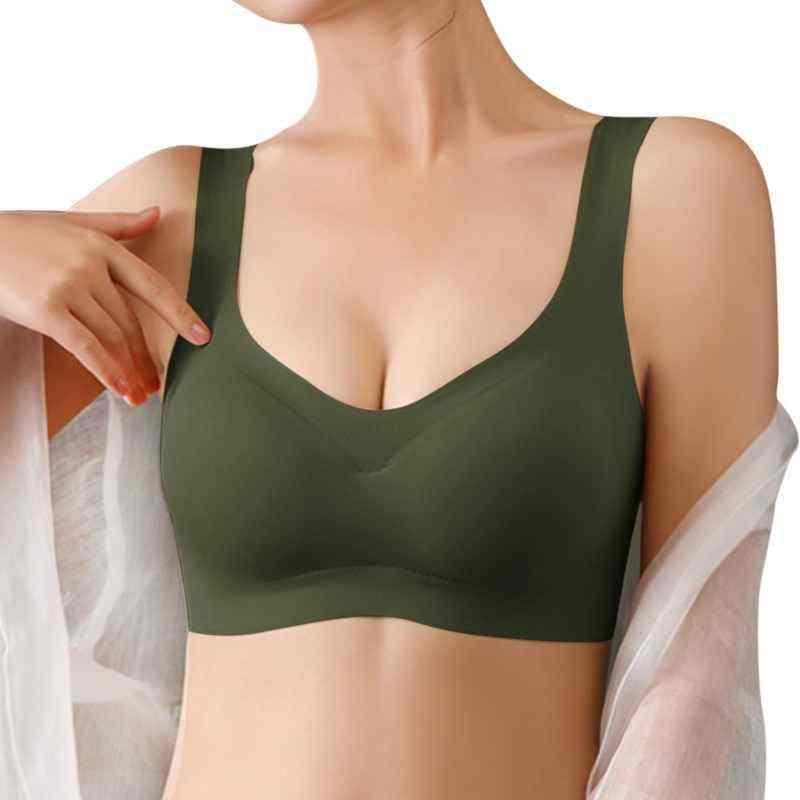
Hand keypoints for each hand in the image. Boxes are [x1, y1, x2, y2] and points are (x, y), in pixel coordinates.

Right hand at [0, 206, 209, 403]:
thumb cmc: (20, 233)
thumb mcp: (72, 221)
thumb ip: (118, 223)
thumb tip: (157, 213)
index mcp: (102, 246)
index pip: (152, 285)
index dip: (179, 313)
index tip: (202, 337)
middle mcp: (90, 265)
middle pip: (130, 320)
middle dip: (146, 356)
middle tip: (158, 383)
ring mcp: (69, 286)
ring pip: (112, 337)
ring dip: (130, 370)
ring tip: (141, 394)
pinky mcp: (47, 309)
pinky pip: (86, 347)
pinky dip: (108, 372)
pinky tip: (122, 392)